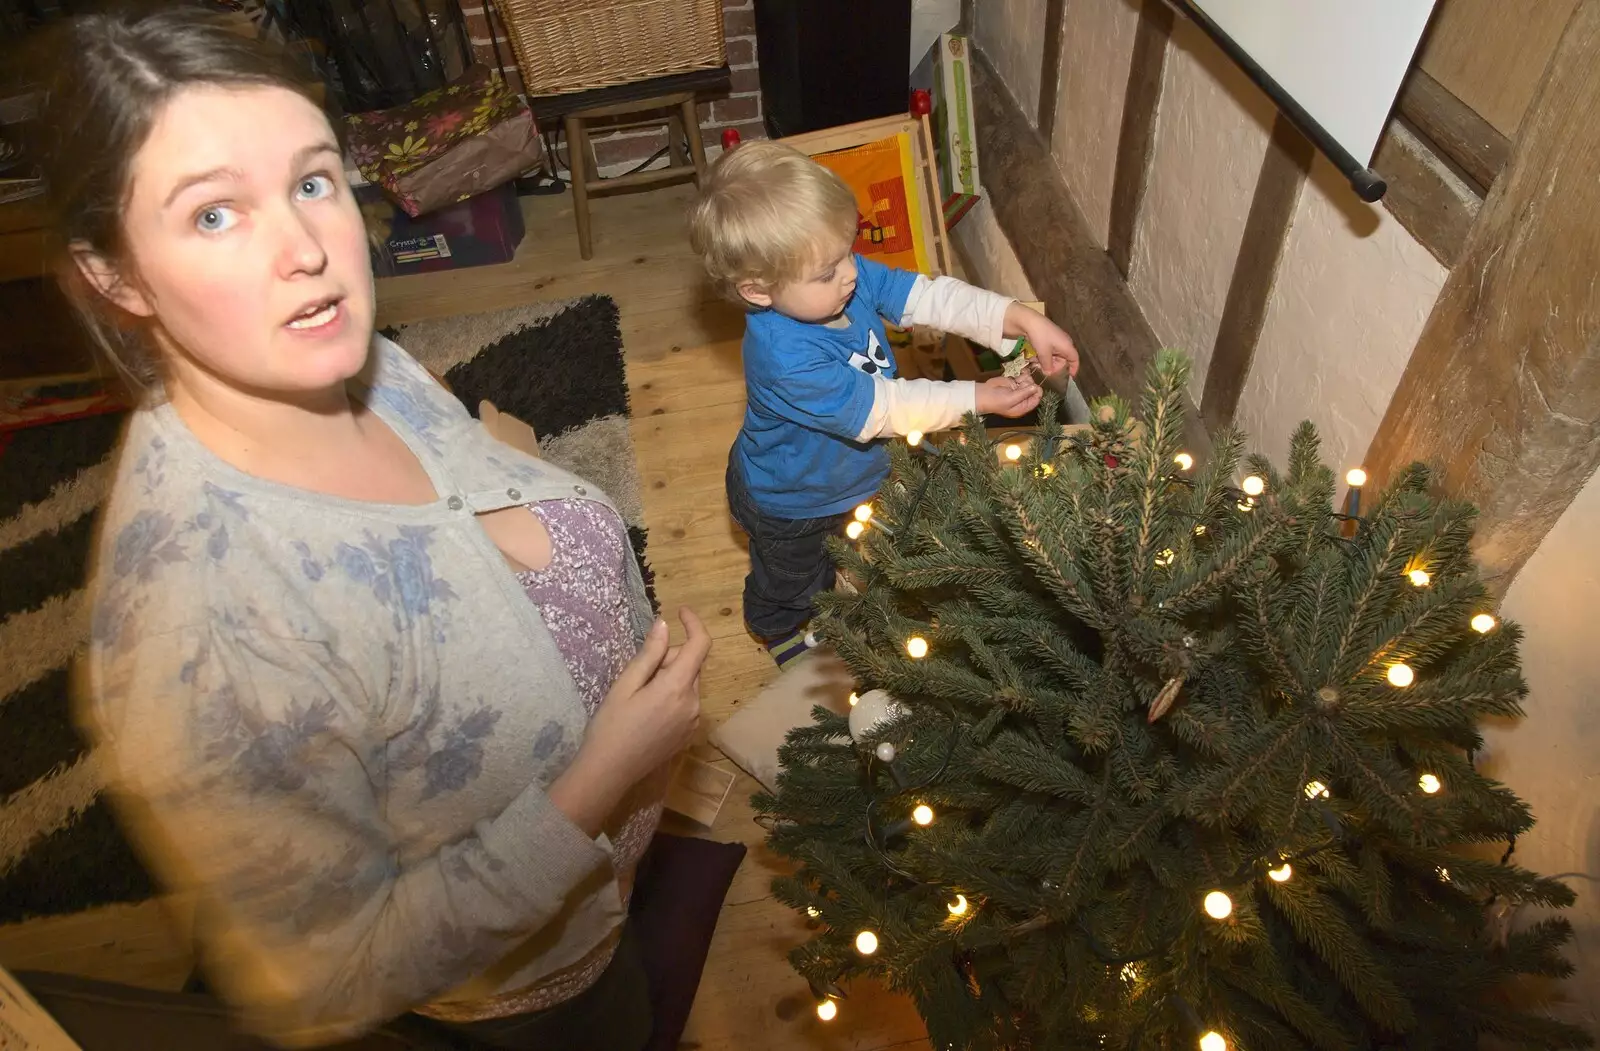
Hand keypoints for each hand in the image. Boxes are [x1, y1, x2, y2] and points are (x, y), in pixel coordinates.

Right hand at [590, 608, 709, 776]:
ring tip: (640, 694)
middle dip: (670, 657)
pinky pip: (687, 702)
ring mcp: (693, 721)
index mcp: (677, 688)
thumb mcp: (625, 685)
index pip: (700, 645)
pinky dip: (673, 695)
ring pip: (688, 683)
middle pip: (691, 664)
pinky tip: (647, 711)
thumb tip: (665, 625)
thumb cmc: (611, 726)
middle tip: (639, 671)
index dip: (694, 623)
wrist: (609, 772)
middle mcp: (693, 703)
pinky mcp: (688, 734)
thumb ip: (649, 654)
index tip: (680, 612)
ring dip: (670, 677)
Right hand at [976, 374, 1041, 417]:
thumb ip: (1024, 393)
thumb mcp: (1011, 399)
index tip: (1035, 386)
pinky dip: (1024, 373)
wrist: (983, 394)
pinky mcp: (1014, 382)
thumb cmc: (996, 401)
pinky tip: (1023, 371)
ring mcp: (1018, 389)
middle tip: (1022, 382)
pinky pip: (1023, 377)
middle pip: (1033, 389)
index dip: (1037, 393)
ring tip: (1021, 377)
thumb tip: (1036, 387)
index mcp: (1023, 407)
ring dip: (1027, 378)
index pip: (1035, 400)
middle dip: (1031, 384)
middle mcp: (1023, 398)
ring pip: (1029, 382)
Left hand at [1005, 303, 1079, 378]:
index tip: (1070, 376)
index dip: (1074, 368)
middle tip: (1044, 369)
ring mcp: (1057, 340)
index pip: (1075, 359)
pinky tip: (1036, 356)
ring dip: (1048, 361)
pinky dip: (1045, 355)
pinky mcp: (1050, 338)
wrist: (1030, 321)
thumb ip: (1047, 365)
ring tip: (1037, 362)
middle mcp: (1064, 343)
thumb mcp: (1044, 354)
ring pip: (1055, 356)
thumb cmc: (1040, 337)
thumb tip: (1049, 373)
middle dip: (1055, 366)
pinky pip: (1050, 350)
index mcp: (1067, 346)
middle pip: (1064, 359)